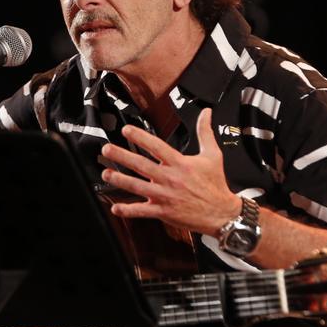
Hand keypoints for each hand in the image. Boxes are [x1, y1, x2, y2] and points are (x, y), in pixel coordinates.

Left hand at [100, 108, 240, 235]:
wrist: (221, 213)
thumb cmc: (215, 184)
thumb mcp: (213, 155)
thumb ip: (205, 132)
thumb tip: (207, 113)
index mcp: (180, 163)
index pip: (156, 147)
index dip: (140, 137)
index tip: (126, 130)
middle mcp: (170, 178)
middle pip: (141, 165)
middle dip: (122, 156)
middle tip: (107, 149)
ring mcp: (165, 196)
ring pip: (137, 187)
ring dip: (119, 180)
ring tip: (105, 174)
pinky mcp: (164, 212)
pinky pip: (142, 211)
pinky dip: (128, 210)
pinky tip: (116, 208)